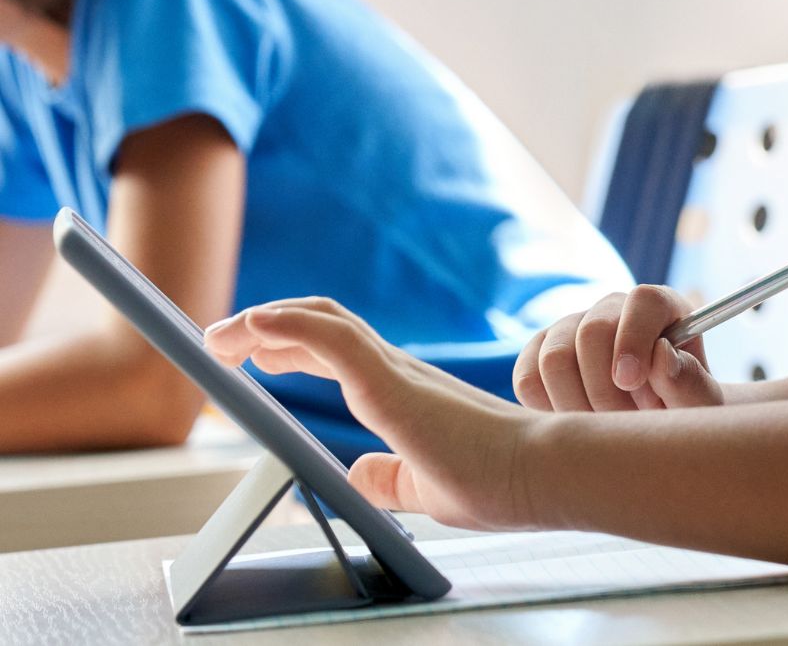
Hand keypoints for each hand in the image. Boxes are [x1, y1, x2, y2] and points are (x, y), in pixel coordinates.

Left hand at [204, 297, 536, 530]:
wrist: (545, 476)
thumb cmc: (501, 481)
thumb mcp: (424, 488)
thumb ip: (390, 478)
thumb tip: (356, 474)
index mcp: (402, 392)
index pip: (334, 351)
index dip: (289, 346)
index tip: (254, 355)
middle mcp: (396, 371)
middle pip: (320, 326)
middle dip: (262, 327)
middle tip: (220, 342)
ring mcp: (396, 372)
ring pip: (321, 321)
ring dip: (262, 321)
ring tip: (220, 337)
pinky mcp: (394, 382)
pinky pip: (332, 338)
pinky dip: (289, 324)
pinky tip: (254, 324)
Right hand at [512, 285, 721, 411]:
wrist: (650, 431)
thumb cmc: (681, 415)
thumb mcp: (700, 407)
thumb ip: (690, 383)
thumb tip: (661, 355)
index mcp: (659, 309)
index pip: (643, 301)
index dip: (635, 338)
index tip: (632, 382)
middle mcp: (611, 310)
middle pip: (591, 331)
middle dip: (605, 390)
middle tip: (625, 425)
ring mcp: (570, 329)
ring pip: (554, 358)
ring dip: (576, 405)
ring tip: (605, 429)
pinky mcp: (537, 354)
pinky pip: (527, 379)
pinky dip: (546, 409)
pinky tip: (576, 422)